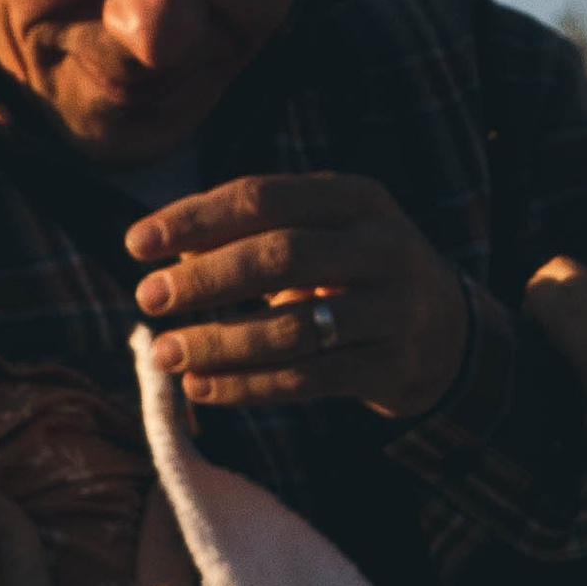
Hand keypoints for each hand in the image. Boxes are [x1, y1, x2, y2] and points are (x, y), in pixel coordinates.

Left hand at [130, 173, 471, 421]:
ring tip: (166, 354)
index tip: (136, 245)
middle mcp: (381, 247)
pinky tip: (202, 388)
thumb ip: (250, 231)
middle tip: (147, 300)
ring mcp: (392, 310)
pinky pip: (307, 380)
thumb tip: (163, 251)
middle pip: (279, 257)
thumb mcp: (319, 232)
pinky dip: (248, 386)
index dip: (194, 220)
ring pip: (292, 329)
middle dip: (205, 280)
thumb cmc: (356, 271)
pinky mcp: (391, 368)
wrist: (450, 333)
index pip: (261, 197)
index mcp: (356, 197)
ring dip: (220, 343)